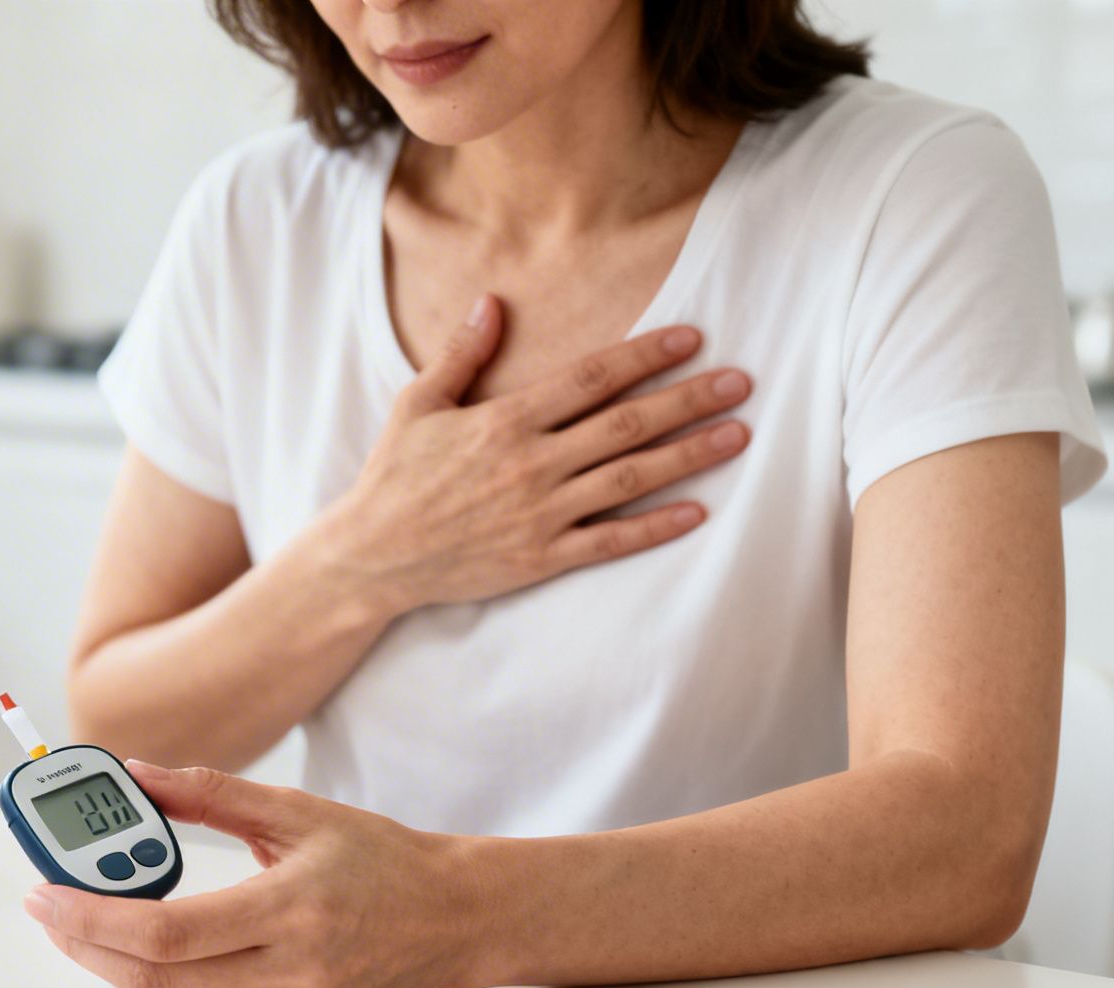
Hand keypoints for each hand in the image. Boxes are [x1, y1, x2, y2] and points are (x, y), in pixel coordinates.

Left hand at [24, 760, 482, 987]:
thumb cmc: (378, 858)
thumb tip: (136, 773)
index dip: (92, 916)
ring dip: (110, 966)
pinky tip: (132, 948)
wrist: (449, 918)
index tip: (47, 891)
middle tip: (47, 906)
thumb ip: (209, 792)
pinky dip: (154, 983)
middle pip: (153, 977)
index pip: (164, 931)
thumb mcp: (295, 810)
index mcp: (289, 910)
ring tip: (78, 922)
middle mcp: (288, 972)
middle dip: (83, 942)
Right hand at [318, 295, 751, 615]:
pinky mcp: (541, 557)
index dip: (645, 354)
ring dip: (689, 455)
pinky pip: (610, 541)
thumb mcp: (418, 406)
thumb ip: (462, 355)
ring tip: (737, 434)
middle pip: (626, 424)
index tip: (691, 337)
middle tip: (741, 382)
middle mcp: (531, 464)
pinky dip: (656, 528)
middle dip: (688, 399)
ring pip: (631, 479)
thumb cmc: (393, 478)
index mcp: (504, 421)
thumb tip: (491, 303)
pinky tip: (698, 511)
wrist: (372, 556)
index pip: (590, 378)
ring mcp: (540, 513)